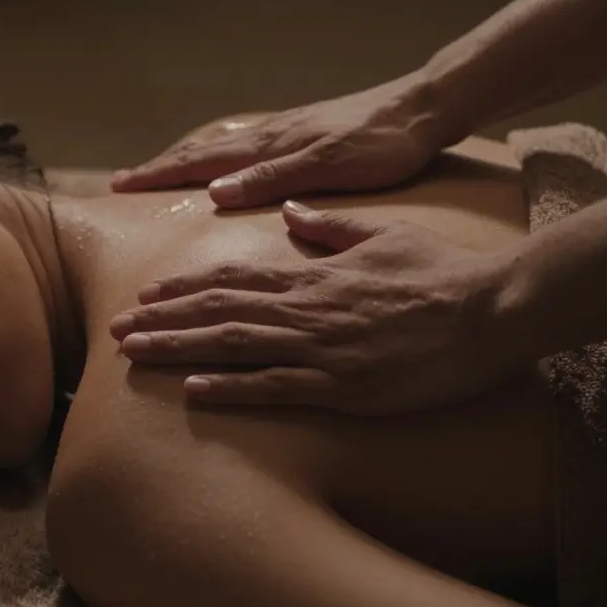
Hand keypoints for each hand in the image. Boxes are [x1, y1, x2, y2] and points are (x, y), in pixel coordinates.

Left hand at [108, 202, 521, 415]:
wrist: (491, 308)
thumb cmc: (442, 272)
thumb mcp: (381, 235)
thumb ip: (330, 228)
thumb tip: (290, 216)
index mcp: (312, 276)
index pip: (232, 279)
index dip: (183, 288)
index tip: (146, 293)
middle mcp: (306, 310)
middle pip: (217, 311)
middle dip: (161, 319)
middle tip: (114, 327)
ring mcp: (321, 348)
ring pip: (233, 345)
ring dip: (178, 348)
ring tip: (133, 352)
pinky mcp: (343, 384)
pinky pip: (276, 387)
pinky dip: (232, 387)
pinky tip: (194, 390)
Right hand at [110, 75, 448, 208]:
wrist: (424, 110)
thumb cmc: (382, 146)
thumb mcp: (328, 168)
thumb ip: (272, 180)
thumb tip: (215, 194)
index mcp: (271, 147)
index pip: (201, 163)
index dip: (159, 176)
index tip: (120, 187)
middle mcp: (271, 136)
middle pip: (202, 151)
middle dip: (160, 167)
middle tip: (122, 182)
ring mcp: (285, 132)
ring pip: (221, 146)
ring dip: (184, 159)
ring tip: (158, 169)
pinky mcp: (303, 133)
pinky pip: (244, 144)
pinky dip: (216, 154)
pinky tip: (222, 160)